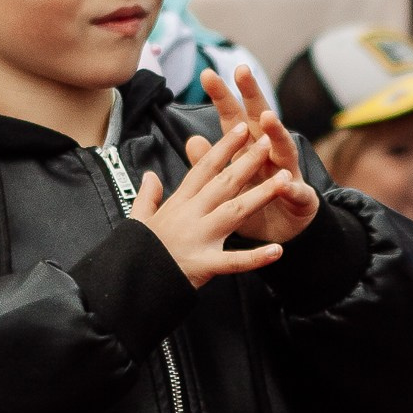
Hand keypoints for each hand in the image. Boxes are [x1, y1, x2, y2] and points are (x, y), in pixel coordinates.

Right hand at [132, 118, 288, 282]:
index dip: (224, 148)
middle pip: (224, 183)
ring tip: (285, 180)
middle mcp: (190, 216)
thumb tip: (150, 176)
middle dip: (248, 162)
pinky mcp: (203, 264)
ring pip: (235, 211)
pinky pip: (234, 261)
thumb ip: (147, 197)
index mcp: (178, 204)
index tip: (243, 129)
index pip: (204, 169)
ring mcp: (198, 239)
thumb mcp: (138, 220)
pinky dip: (256, 258)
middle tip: (268, 143)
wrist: (128, 283)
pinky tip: (277, 251)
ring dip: (262, 194)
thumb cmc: (135, 253)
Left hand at [197, 66, 318, 243]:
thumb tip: (191, 139)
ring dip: (276, 132)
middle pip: (260, 121)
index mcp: (248, 150)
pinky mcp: (302, 198)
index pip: (233, 119)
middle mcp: (270, 154)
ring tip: (267, 119)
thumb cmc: (254, 203)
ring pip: (284, 149)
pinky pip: (298, 191)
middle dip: (253, 95)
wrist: (283, 233)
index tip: (206, 74)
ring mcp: (288, 173)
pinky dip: (292, 187)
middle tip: (242, 71)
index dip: (222, 97)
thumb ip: (211, 164)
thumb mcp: (228, 186)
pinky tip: (286, 182)